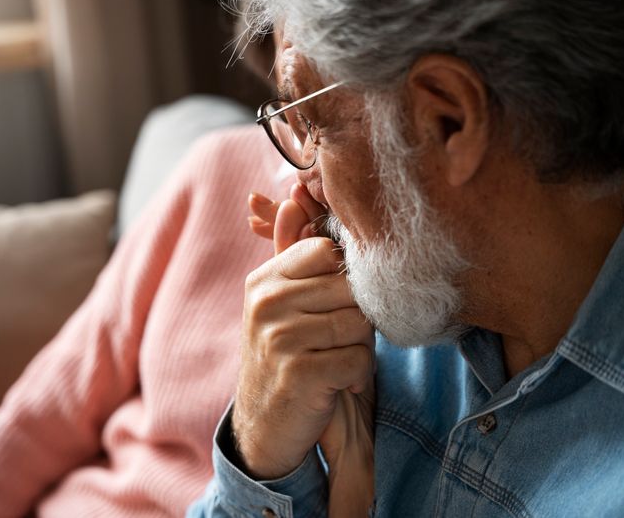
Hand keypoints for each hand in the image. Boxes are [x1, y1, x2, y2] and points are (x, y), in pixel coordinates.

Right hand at [236, 183, 374, 514]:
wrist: (264, 427)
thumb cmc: (285, 358)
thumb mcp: (283, 303)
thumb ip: (292, 252)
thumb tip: (294, 195)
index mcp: (264, 280)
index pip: (327, 251)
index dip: (345, 278)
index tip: (335, 305)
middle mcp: (266, 302)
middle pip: (350, 287)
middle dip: (356, 317)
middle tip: (334, 342)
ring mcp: (279, 337)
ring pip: (359, 323)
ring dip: (358, 348)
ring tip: (332, 361)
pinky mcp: (298, 373)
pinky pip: (359, 359)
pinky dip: (356, 376)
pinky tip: (334, 384)